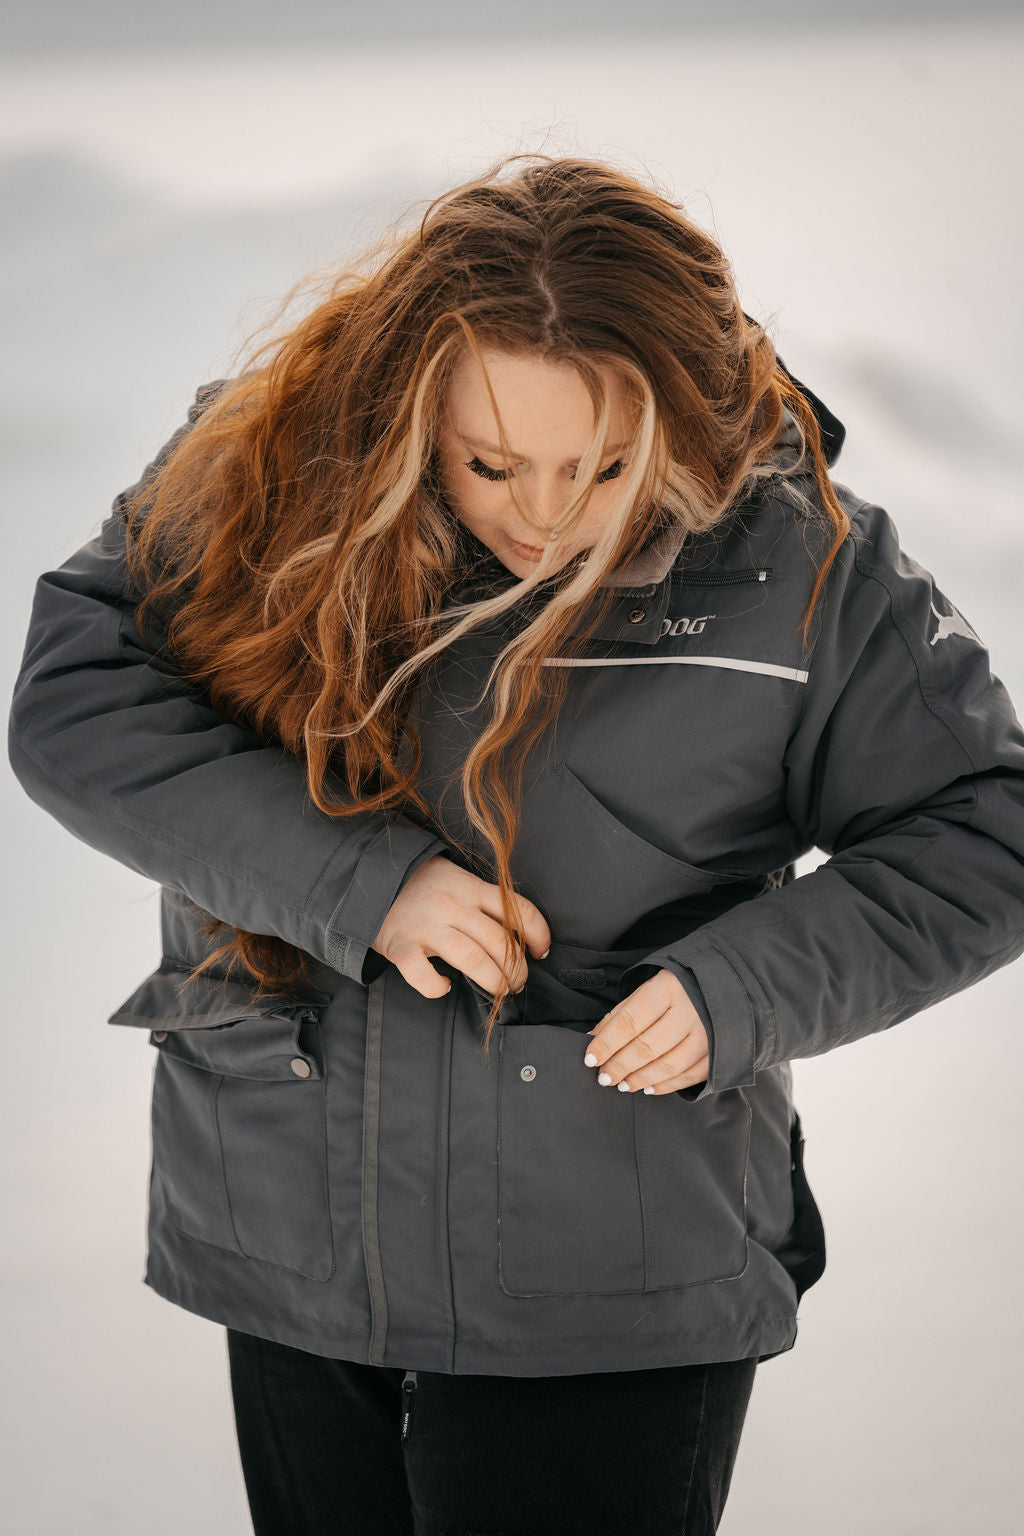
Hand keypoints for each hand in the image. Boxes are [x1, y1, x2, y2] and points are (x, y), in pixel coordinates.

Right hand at [370, 854, 551, 999]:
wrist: (369, 878)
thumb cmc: (421, 884)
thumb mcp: (456, 878)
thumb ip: (483, 900)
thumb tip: (518, 932)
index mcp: (470, 887)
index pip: (519, 910)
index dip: (538, 934)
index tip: (540, 951)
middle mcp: (453, 906)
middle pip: (500, 942)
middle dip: (517, 970)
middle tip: (518, 982)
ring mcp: (426, 926)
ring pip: (473, 960)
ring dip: (494, 982)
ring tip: (500, 991)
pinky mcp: (401, 946)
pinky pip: (423, 975)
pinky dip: (437, 987)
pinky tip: (445, 986)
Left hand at [582, 968, 709, 1094]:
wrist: (722, 984)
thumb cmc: (675, 988)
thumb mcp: (647, 989)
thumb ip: (621, 1014)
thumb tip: (593, 1039)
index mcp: (667, 988)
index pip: (630, 1021)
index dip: (607, 1043)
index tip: (590, 1059)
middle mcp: (690, 1009)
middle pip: (648, 1046)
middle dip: (621, 1066)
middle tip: (604, 1077)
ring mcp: (709, 1032)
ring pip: (670, 1065)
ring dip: (641, 1079)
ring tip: (623, 1084)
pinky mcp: (721, 1051)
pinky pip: (691, 1075)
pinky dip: (668, 1086)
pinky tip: (649, 1088)